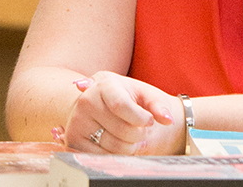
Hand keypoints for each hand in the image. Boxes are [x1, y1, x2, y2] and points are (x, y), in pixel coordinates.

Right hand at [61, 72, 184, 155]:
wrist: (101, 105)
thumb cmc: (127, 99)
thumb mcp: (144, 95)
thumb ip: (159, 106)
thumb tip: (168, 119)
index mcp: (103, 85)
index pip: (120, 105)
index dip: (141, 118)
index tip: (148, 120)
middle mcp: (85, 101)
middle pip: (122, 130)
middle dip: (139, 134)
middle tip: (139, 129)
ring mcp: (77, 121)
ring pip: (115, 146)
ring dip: (130, 146)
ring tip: (128, 136)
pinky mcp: (74, 140)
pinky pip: (102, 157)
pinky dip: (116, 155)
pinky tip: (116, 142)